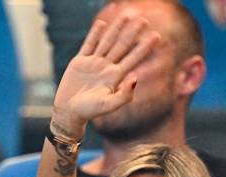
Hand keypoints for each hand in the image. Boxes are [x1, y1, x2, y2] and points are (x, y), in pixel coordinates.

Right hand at [52, 13, 159, 137]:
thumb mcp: (108, 105)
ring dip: (116, 29)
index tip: (156, 36)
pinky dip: (94, 34)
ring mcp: (93, 63)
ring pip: (107, 42)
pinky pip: (88, 45)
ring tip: (126, 15)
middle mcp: (106, 68)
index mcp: (115, 77)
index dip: (144, 48)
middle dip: (133, 33)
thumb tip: (135, 77)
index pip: (133, 59)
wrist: (68, 112)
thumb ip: (124, 95)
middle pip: (122, 46)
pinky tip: (101, 24)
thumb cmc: (89, 111)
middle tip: (144, 20)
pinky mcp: (79, 62)